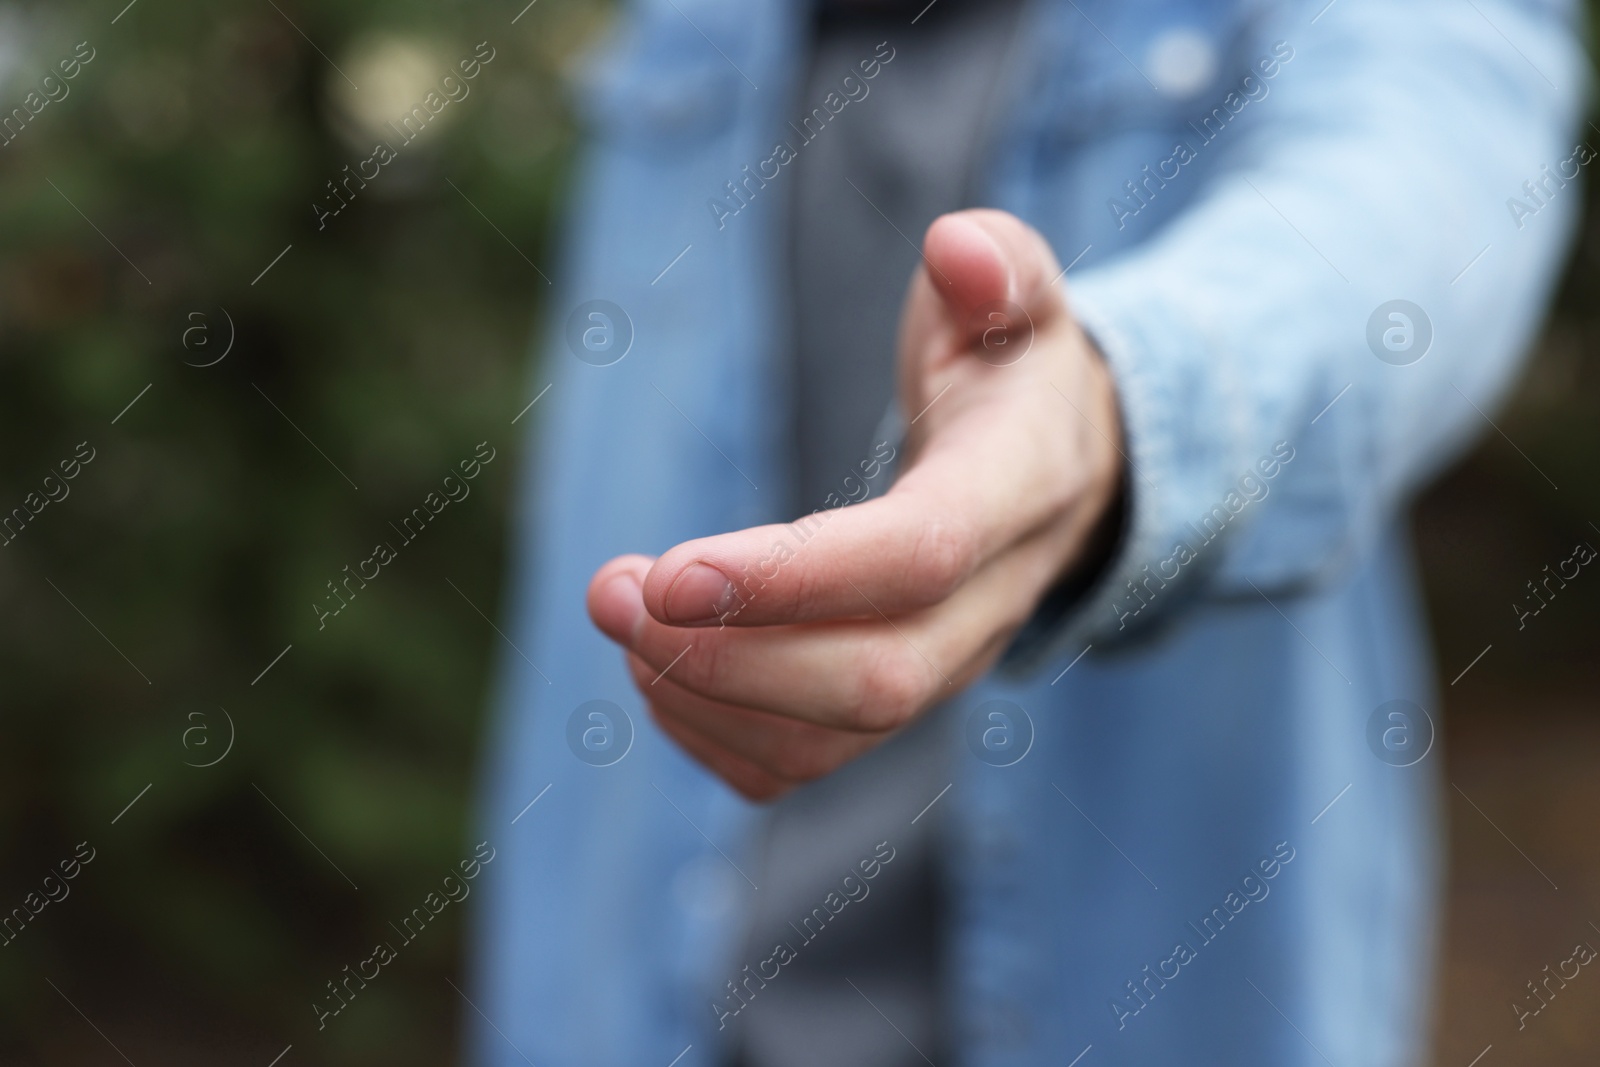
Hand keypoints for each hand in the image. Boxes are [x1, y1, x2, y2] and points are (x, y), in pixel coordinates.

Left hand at [588, 209, 1122, 800]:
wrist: (1056, 469)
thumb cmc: (1010, 365)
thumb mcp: (1020, 294)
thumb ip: (999, 264)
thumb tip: (958, 250)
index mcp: (1019, 488)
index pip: (917, 557)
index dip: (794, 577)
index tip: (669, 568)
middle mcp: (991, 601)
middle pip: (873, 681)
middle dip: (724, 654)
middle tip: (610, 593)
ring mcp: (945, 666)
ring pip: (830, 740)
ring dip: (701, 696)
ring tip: (620, 618)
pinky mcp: (894, 704)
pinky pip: (803, 763)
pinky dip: (712, 736)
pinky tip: (658, 667)